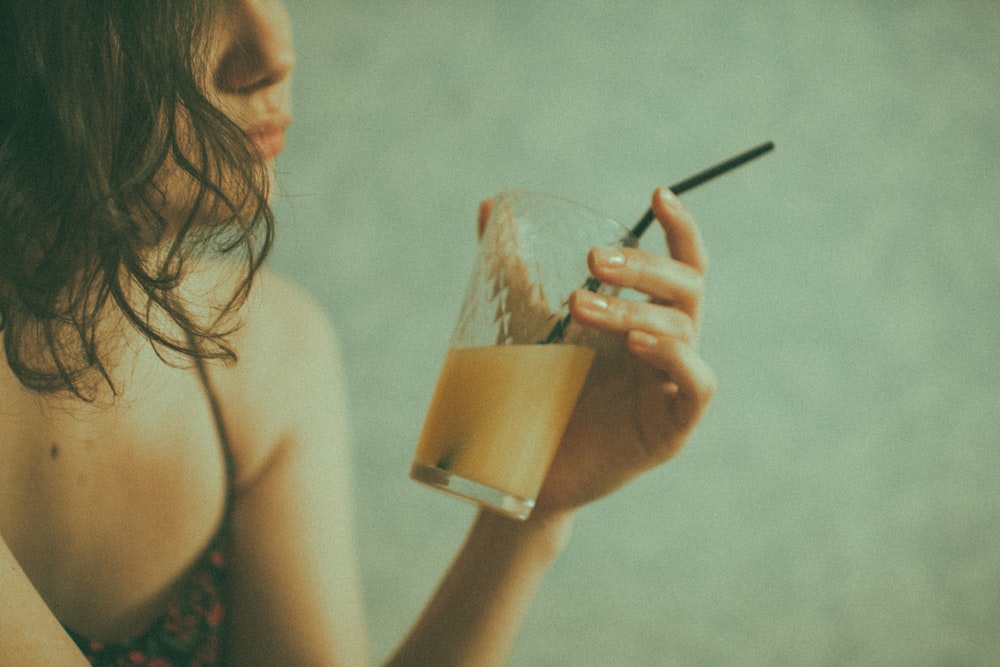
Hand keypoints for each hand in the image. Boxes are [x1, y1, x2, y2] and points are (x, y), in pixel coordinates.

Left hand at [528, 187, 716, 516]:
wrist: (520, 471)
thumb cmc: (534, 396)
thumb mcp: (525, 324)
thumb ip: (514, 271)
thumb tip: (486, 207)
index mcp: (641, 320)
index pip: (679, 266)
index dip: (679, 229)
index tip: (658, 194)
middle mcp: (664, 348)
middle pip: (686, 288)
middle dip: (644, 267)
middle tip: (591, 260)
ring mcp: (670, 389)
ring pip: (683, 329)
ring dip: (634, 309)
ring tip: (580, 305)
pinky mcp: (670, 430)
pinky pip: (699, 385)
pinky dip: (677, 358)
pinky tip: (638, 346)